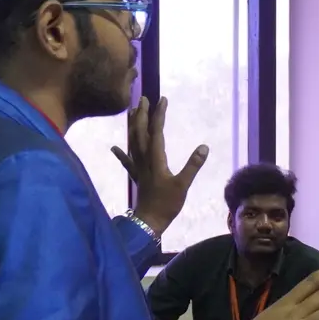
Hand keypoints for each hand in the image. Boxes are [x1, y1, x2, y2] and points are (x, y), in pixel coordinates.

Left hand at [111, 96, 206, 235]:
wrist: (149, 221)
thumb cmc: (167, 204)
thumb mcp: (183, 185)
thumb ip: (193, 165)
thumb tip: (204, 147)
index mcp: (156, 158)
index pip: (157, 131)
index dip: (159, 114)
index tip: (162, 99)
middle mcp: (144, 159)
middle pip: (140, 132)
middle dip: (141, 114)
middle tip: (142, 98)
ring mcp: (138, 168)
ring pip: (132, 142)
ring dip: (131, 126)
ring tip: (131, 111)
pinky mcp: (136, 177)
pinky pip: (126, 162)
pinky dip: (120, 154)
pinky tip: (114, 147)